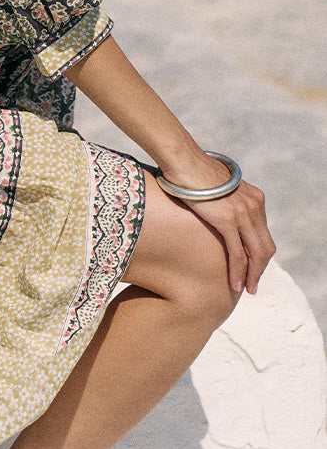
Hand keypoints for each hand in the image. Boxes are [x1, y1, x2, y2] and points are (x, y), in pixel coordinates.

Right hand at [183, 180, 275, 294]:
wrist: (183, 159)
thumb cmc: (193, 172)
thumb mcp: (218, 188)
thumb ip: (224, 202)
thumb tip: (215, 211)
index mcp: (254, 197)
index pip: (263, 233)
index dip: (259, 253)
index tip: (252, 267)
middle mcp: (254, 205)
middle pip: (265, 246)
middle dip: (260, 269)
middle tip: (253, 285)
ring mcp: (243, 212)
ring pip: (255, 253)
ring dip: (253, 275)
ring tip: (246, 289)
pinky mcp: (228, 219)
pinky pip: (238, 253)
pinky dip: (238, 271)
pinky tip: (235, 284)